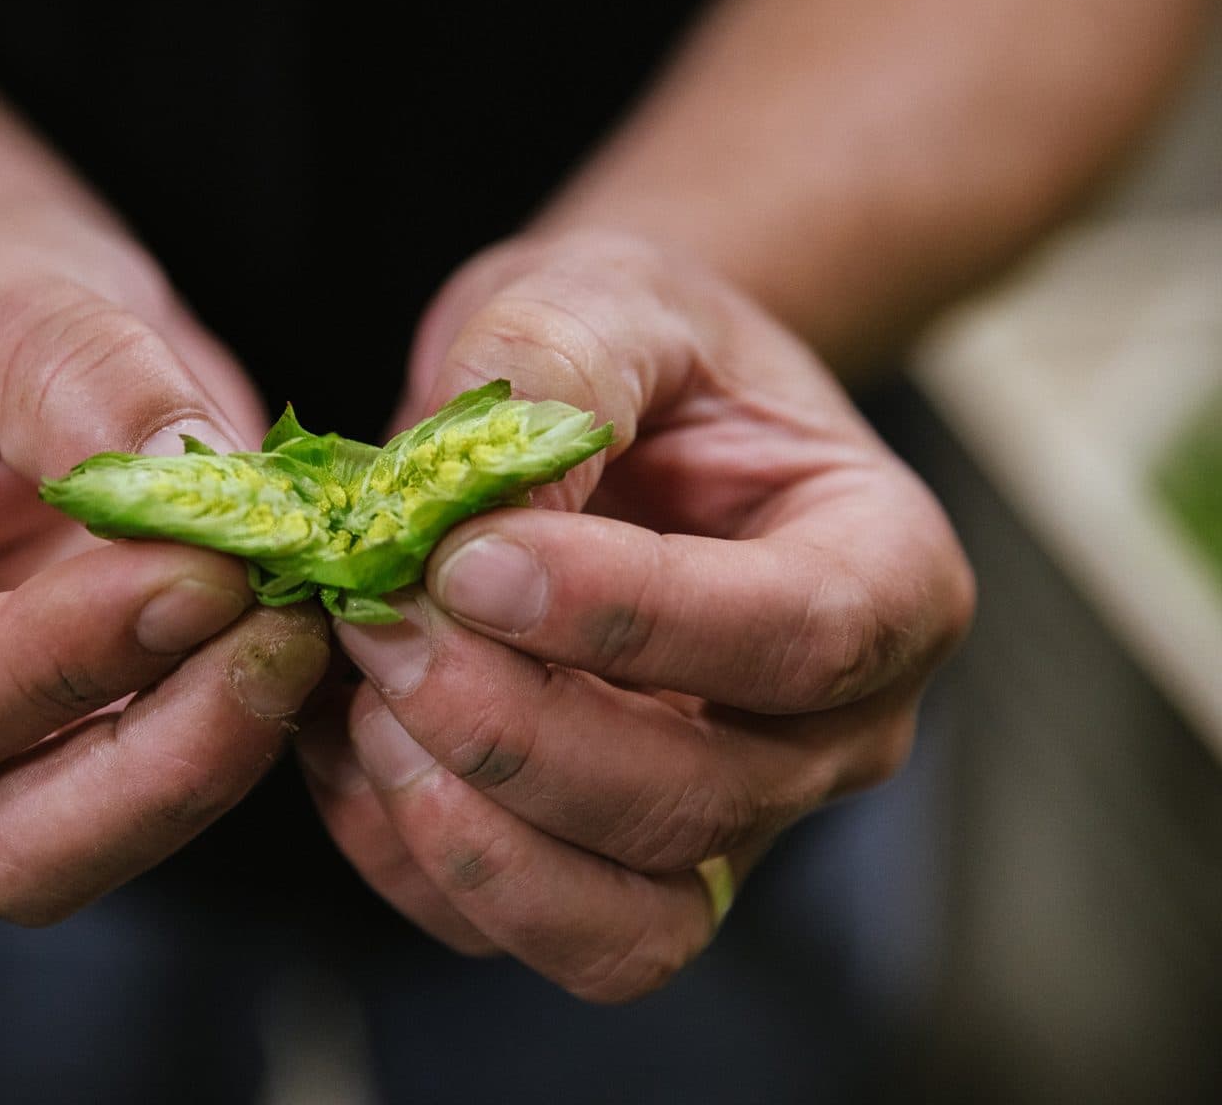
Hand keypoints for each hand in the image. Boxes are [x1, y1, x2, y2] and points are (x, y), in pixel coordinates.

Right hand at [0, 224, 329, 923]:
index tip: (201, 569)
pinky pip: (171, 797)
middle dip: (163, 760)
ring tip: (309, 615)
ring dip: (223, 753)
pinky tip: (311, 636)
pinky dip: (251, 734)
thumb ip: (84, 391)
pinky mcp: (86, 762)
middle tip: (285, 627)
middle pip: (5, 846)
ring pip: (102, 849)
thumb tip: (204, 497)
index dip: (61, 662)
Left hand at [298, 231, 973, 999]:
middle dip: (514, 729)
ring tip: (363, 696)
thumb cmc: (636, 353)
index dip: (627, 616)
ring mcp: (720, 821)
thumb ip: (557, 368)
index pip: (795, 637)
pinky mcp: (606, 874)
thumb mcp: (608, 298)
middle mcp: (826, 733)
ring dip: (467, 827)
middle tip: (381, 621)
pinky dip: (412, 859)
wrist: (606, 415)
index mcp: (884, 575)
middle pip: (697, 801)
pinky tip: (346, 738)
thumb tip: (476, 512)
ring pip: (620, 925)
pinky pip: (518, 933)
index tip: (468, 562)